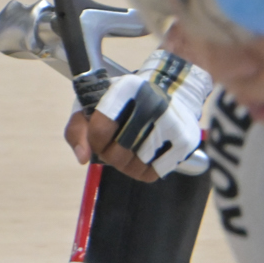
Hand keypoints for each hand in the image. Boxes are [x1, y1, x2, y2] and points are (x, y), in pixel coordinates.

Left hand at [65, 65, 207, 180]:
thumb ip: (78, 129)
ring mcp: (172, 124)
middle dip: (109, 156)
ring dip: (125, 166)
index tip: (96, 140)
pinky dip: (142, 171)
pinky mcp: (185, 142)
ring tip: (127, 152)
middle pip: (117, 153)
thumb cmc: (125, 102)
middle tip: (112, 148)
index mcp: (125, 89)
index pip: (99, 130)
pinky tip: (142, 158)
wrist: (170, 92)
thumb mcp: (95, 103)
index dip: (93, 142)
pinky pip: (154, 173)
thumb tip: (83, 157)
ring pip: (135, 166)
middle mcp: (152, 105)